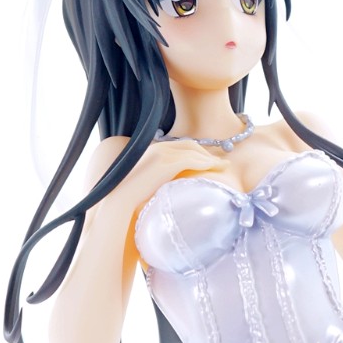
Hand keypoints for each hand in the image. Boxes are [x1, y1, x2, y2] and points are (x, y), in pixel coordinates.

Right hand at [108, 137, 223, 214]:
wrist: (119, 197)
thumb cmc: (129, 195)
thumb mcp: (144, 182)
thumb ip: (156, 178)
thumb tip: (164, 188)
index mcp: (152, 149)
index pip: (179, 146)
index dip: (196, 151)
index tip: (208, 159)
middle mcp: (158, 147)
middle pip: (189, 145)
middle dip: (207, 152)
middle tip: (220, 161)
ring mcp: (162, 153)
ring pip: (193, 151)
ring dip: (210, 158)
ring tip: (224, 166)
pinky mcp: (167, 162)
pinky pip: (191, 159)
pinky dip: (205, 162)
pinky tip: (215, 168)